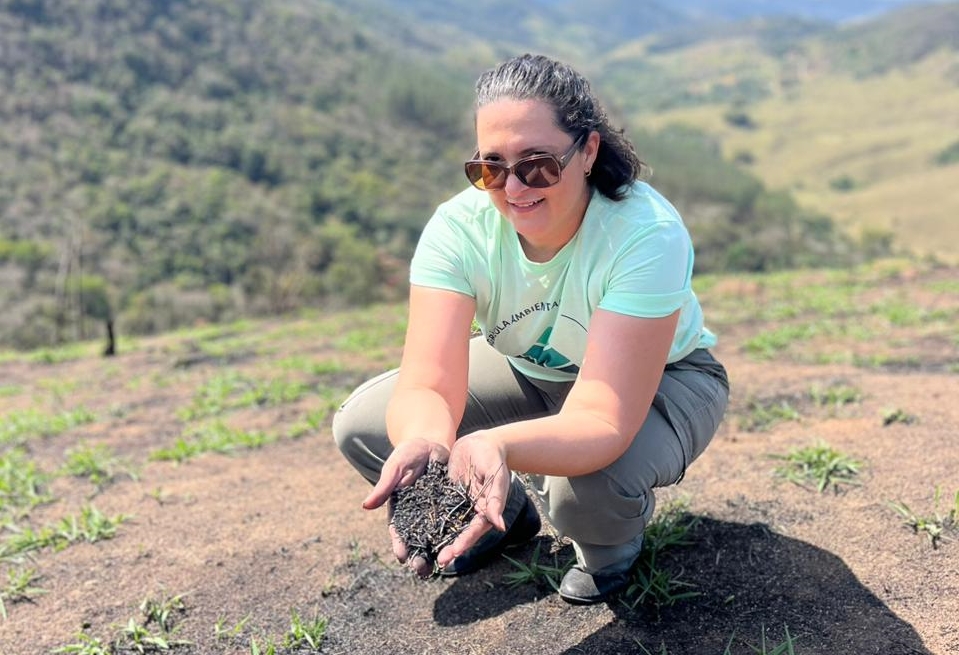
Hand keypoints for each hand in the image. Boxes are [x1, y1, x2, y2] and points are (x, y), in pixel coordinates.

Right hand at [362, 438, 448, 577]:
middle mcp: (416, 514)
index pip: (397, 530)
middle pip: (416, 539)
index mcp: (399, 508)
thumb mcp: (395, 467)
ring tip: (440, 567)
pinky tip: (459, 547)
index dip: (399, 543)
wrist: (432, 442)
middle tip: (422, 570)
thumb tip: (366, 505)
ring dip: (436, 551)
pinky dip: (454, 535)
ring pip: (435, 536)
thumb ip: (384, 486)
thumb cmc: (408, 453)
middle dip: (418, 555)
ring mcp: (434, 512)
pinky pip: (453, 522)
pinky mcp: (450, 506)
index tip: (401, 556)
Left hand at [436, 431, 509, 568]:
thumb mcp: (496, 476)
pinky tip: (415, 530)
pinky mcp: (446, 496)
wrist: (480, 442)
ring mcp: (458, 504)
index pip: (474, 530)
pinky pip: (438, 510)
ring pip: (447, 525)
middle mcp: (471, 511)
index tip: (454, 553)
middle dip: (450, 547)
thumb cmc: (493, 457)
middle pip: (460, 533)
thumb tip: (499, 525)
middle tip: (439, 561)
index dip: (465, 542)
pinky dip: (429, 521)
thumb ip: (496, 499)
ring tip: (425, 552)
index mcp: (485, 510)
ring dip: (438, 539)